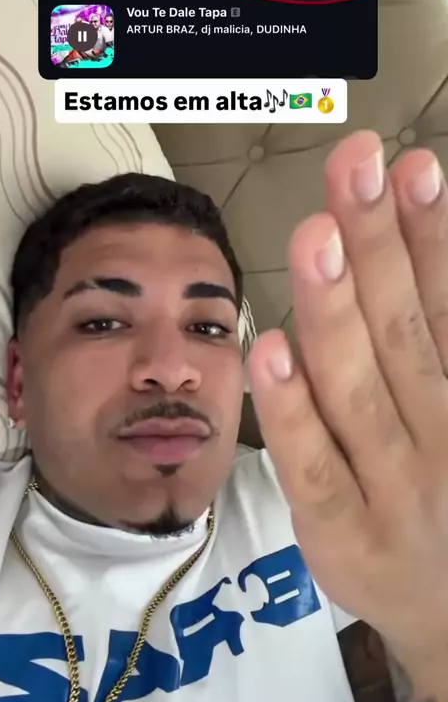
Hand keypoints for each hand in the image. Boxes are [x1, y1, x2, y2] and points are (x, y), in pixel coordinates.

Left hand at [248, 130, 447, 655]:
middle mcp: (435, 431)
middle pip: (401, 331)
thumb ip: (429, 336)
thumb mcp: (446, 414)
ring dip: (335, 312)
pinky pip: (314, 469)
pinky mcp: (343, 535)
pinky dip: (294, 413)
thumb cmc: (438, 495)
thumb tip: (410, 252)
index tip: (410, 165)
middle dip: (378, 245)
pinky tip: (271, 350)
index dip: (430, 235)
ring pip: (359, 391)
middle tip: (356, 166)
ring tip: (316, 238)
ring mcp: (390, 485)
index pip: (443, 305)